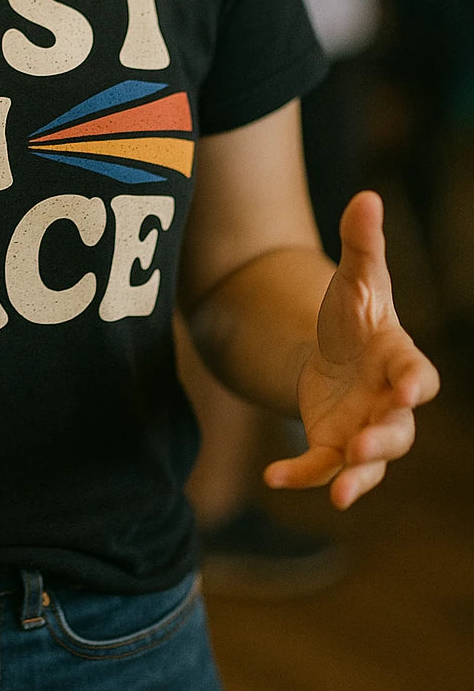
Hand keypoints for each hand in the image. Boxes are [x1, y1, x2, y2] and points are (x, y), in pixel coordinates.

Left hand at [263, 191, 439, 508]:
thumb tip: (367, 196)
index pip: (420, 376)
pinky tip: (271, 478)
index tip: (408, 389)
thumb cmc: (355, 313)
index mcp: (402, 361)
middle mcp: (390, 404)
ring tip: (340, 494)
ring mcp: (364, 430)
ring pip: (370, 463)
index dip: (417, 384)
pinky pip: (321, 467)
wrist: (330, 348)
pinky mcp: (333, 445)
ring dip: (357, 476)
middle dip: (384, 441)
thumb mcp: (355, 276)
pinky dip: (300, 475)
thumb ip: (362, 242)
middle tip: (363, 446)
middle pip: (399, 431)